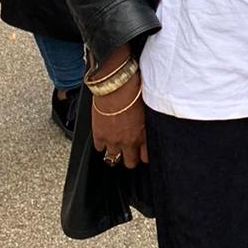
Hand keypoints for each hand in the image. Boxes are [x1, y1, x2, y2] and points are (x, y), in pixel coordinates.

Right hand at [90, 43, 148, 168]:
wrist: (116, 85)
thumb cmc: (135, 90)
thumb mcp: (149, 108)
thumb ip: (149, 120)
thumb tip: (149, 122)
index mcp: (144, 134)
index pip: (146, 156)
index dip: (144, 155)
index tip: (143, 153)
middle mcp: (130, 141)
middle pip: (130, 163)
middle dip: (130, 158)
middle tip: (129, 153)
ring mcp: (113, 140)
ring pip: (113, 159)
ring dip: (114, 153)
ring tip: (115, 147)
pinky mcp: (99, 135)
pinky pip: (99, 148)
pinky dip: (101, 144)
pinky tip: (103, 138)